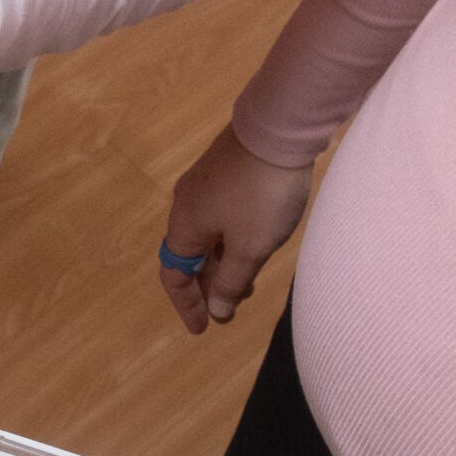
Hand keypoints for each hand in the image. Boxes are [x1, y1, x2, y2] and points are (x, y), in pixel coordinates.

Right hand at [160, 125, 313, 333]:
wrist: (281, 127)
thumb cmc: (262, 194)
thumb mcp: (250, 248)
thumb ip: (231, 283)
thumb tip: (216, 310)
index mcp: (184, 227)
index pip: (174, 275)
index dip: (187, 305)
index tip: (203, 329)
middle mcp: (186, 205)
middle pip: (191, 256)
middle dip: (210, 285)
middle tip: (232, 306)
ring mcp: (205, 184)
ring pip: (208, 236)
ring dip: (224, 263)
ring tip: (250, 279)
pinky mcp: (224, 170)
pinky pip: (220, 216)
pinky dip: (231, 239)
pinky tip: (255, 241)